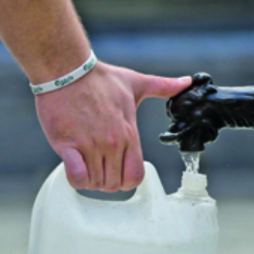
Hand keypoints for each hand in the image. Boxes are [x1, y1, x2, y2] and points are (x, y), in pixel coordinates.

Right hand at [35, 62, 191, 191]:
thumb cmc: (98, 78)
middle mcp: (112, 143)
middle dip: (106, 180)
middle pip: (113, 183)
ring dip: (89, 179)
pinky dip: (75, 178)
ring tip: (84, 163)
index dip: (127, 180)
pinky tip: (74, 165)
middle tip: (97, 166)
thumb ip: (163, 86)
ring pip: (94, 182)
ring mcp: (89, 145)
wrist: (67, 70)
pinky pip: (76, 176)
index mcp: (129, 134)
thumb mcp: (135, 83)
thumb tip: (186, 82)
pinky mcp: (66, 145)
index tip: (118, 171)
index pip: (136, 176)